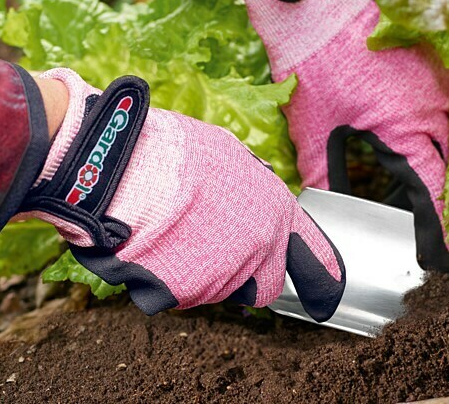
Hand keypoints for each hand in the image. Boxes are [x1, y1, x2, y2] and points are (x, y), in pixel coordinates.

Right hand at [18, 68, 344, 318]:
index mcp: (276, 211)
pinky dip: (170, 278)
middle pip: (265, 284)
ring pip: (220, 288)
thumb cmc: (175, 152)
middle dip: (249, 274)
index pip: (314, 256)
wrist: (121, 170)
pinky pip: (181, 293)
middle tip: (217, 246)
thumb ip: (253, 183)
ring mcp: (222, 277)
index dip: (323, 275)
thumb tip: (257, 188)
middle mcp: (258, 249)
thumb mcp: (230, 152)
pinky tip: (155, 245)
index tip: (327, 290)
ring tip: (176, 230)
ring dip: (204, 270)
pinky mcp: (182, 295)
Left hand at [217, 0, 448, 270]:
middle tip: (441, 225)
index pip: (432, 191)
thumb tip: (328, 209)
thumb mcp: (315, 128)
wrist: (318, 5)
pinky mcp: (435, 59)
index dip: (436, 228)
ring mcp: (441, 79)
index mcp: (406, 130)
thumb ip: (325, 175)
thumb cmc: (314, 66)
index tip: (440, 256)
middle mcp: (435, 107)